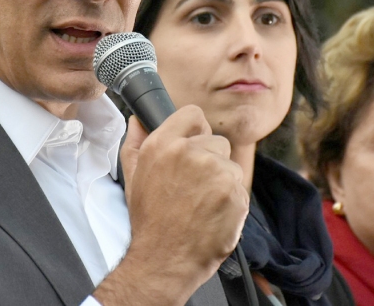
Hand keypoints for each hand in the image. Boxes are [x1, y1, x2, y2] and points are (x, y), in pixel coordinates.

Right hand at [94, 107, 247, 305]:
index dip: (195, 130)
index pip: (193, 114)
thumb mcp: (133, 175)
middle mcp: (192, 153)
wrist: (165, 258)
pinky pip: (240, 189)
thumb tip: (140, 119)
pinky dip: (231, 201)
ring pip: (230, 166)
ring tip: (202, 203)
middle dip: (210, 160)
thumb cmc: (149, 219)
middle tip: (192, 186)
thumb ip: (136, 140)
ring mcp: (217, 173)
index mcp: (164, 144)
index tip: (194, 145)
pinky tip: (213, 214)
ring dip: (222, 182)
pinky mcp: (235, 194)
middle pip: (216, 141)